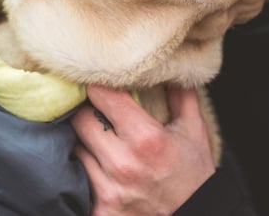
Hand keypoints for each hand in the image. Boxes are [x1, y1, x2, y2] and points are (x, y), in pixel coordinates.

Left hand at [71, 85, 215, 214]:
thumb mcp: (194, 131)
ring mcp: (107, 191)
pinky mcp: (99, 211)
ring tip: (97, 139)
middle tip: (95, 110)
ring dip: (84, 142)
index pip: (103, 96)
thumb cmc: (194, 176)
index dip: (98, 85)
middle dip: (87, 112)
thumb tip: (169, 68)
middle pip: (79, 121)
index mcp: (146, 139)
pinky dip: (84, 170)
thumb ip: (181, 96)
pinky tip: (98, 166)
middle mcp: (122, 164)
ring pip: (74, 150)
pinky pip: (78, 181)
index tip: (98, 81)